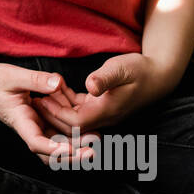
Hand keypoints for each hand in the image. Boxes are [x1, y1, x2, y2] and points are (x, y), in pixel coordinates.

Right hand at [0, 62, 100, 164]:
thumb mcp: (12, 75)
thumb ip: (35, 80)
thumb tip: (58, 83)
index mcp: (19, 120)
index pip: (35, 142)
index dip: (53, 149)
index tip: (70, 149)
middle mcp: (28, 128)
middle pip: (50, 154)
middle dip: (71, 156)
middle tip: (93, 151)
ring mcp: (34, 126)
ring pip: (55, 147)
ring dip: (74, 149)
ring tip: (95, 142)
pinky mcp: (38, 121)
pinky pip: (56, 134)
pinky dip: (70, 136)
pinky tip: (86, 129)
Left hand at [33, 53, 173, 133]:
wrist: (159, 75)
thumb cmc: (140, 69)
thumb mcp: (121, 68)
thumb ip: (105, 78)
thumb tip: (90, 85)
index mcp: (106, 111)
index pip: (75, 122)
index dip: (57, 113)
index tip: (42, 99)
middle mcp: (104, 117)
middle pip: (71, 126)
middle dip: (52, 115)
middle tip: (34, 100)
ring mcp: (104, 114)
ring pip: (75, 119)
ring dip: (59, 109)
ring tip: (41, 94)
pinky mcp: (103, 107)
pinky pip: (81, 110)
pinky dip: (68, 103)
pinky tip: (57, 90)